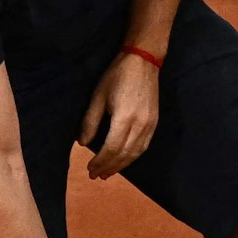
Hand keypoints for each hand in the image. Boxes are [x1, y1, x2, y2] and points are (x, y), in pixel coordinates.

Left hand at [79, 50, 160, 178]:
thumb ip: (90, 122)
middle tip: (95, 176)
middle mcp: (140, 124)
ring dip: (121, 166)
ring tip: (107, 174)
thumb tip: (83, 143)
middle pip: (124, 154)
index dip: (100, 161)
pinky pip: (144, 146)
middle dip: (109, 167)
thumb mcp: (98, 97)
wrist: (143, 61)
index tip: (89, 168)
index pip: (111, 148)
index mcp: (125, 117)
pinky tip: (124, 161)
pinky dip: (133, 157)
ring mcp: (150, 124)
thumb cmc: (117, 76)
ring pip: (135, 153)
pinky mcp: (155, 122)